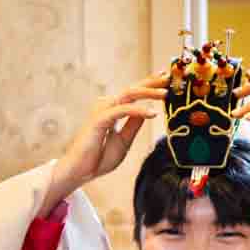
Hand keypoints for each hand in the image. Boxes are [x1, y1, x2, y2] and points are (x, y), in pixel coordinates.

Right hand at [40, 73, 168, 212]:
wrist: (80, 172)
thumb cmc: (98, 158)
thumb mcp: (124, 141)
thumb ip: (133, 126)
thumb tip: (147, 112)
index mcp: (113, 111)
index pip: (133, 94)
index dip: (148, 85)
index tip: (164, 77)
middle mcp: (107, 107)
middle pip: (132, 89)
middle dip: (151, 82)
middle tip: (168, 78)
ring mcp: (102, 111)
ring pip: (128, 95)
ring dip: (148, 92)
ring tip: (164, 93)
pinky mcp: (99, 120)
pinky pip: (123, 110)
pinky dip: (138, 110)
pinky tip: (152, 113)